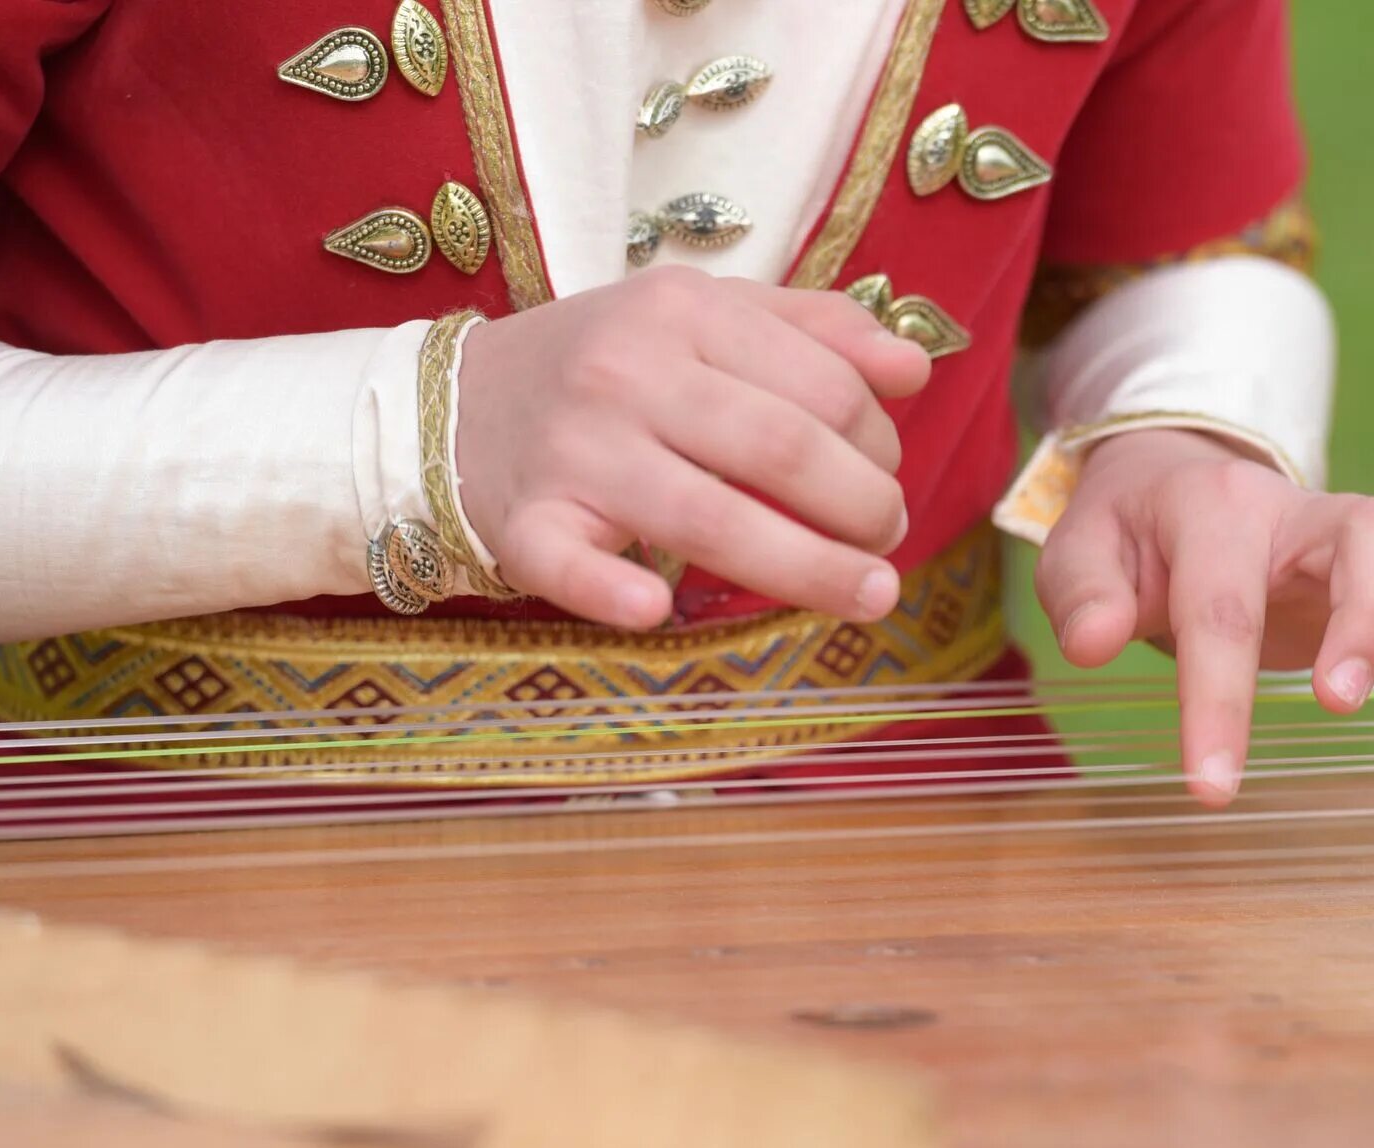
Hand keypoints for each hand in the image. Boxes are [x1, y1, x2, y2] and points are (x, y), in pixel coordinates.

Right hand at [455, 266, 932, 628]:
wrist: (460, 407)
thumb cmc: (614, 368)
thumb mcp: (707, 318)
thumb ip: (815, 330)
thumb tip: (913, 368)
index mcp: (683, 311)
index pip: (821, 384)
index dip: (879, 443)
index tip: (889, 479)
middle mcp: (627, 372)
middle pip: (781, 451)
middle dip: (864, 509)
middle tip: (890, 542)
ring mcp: (574, 451)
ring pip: (709, 520)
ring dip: (809, 569)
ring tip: (872, 594)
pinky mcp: (526, 524)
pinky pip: (572, 566)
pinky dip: (615, 592)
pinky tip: (661, 609)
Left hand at [1035, 428, 1373, 804]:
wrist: (1177, 484)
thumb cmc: (1131, 535)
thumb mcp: (1080, 551)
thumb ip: (1081, 594)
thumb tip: (1093, 642)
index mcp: (1215, 510)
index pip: (1221, 605)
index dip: (1219, 699)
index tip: (1213, 787)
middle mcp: (1302, 510)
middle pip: (1370, 535)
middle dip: (1367, 621)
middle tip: (1338, 705)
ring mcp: (1361, 532)